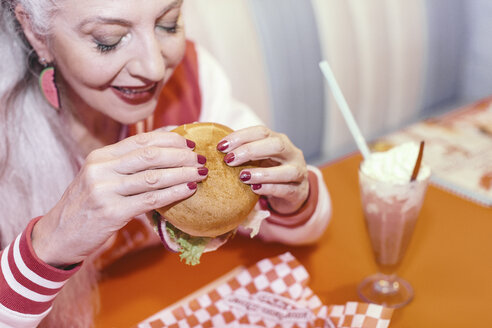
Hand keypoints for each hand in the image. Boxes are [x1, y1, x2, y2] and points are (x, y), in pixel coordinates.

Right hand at [32, 130, 207, 266]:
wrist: (58, 235)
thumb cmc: (87, 205)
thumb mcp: (100, 178)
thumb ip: (126, 165)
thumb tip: (165, 153)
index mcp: (100, 156)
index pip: (141, 140)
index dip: (170, 138)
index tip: (190, 140)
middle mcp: (101, 169)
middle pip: (150, 155)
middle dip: (181, 154)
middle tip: (200, 157)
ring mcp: (105, 190)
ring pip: (154, 176)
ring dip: (183, 173)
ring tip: (201, 172)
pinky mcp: (111, 212)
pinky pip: (150, 199)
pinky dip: (174, 193)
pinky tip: (189, 190)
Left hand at [217, 125, 308, 213]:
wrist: (292, 193)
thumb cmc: (269, 171)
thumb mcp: (258, 159)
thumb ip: (242, 151)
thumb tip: (210, 141)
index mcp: (279, 140)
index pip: (262, 132)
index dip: (241, 136)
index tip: (221, 146)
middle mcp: (292, 153)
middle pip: (276, 145)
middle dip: (251, 151)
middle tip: (229, 160)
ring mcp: (299, 172)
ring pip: (287, 170)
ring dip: (262, 173)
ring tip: (242, 177)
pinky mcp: (298, 191)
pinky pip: (286, 189)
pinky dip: (269, 188)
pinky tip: (254, 189)